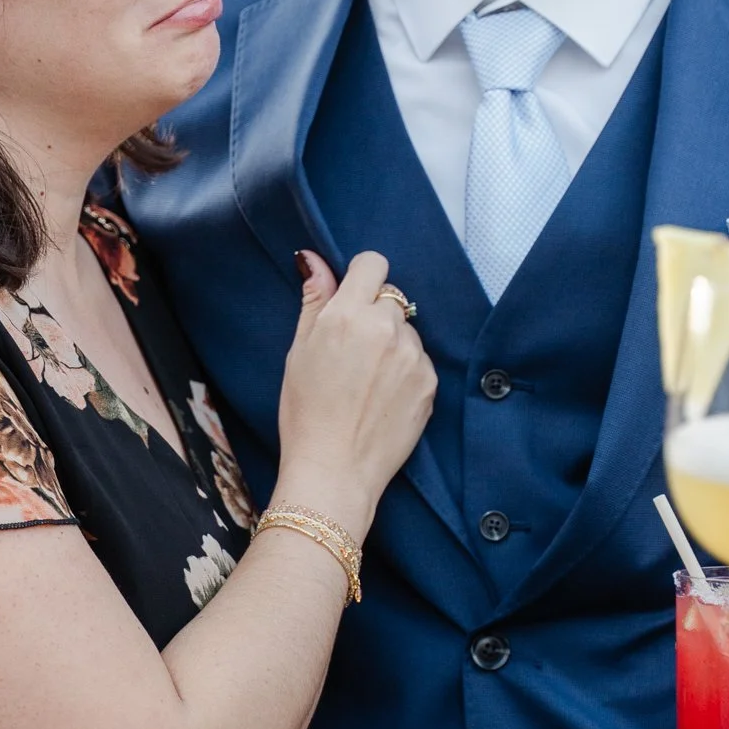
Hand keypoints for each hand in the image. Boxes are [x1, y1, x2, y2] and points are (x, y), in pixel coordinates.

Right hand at [274, 251, 436, 534]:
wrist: (334, 469)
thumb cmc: (306, 413)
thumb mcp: (298, 351)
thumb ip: (314, 300)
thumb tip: (313, 259)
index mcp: (347, 315)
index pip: (373, 263)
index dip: (361, 279)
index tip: (352, 300)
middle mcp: (385, 328)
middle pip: (391, 297)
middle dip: (374, 314)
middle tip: (354, 351)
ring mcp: (412, 355)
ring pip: (407, 330)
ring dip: (392, 343)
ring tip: (368, 381)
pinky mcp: (429, 381)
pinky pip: (420, 359)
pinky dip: (406, 370)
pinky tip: (383, 397)